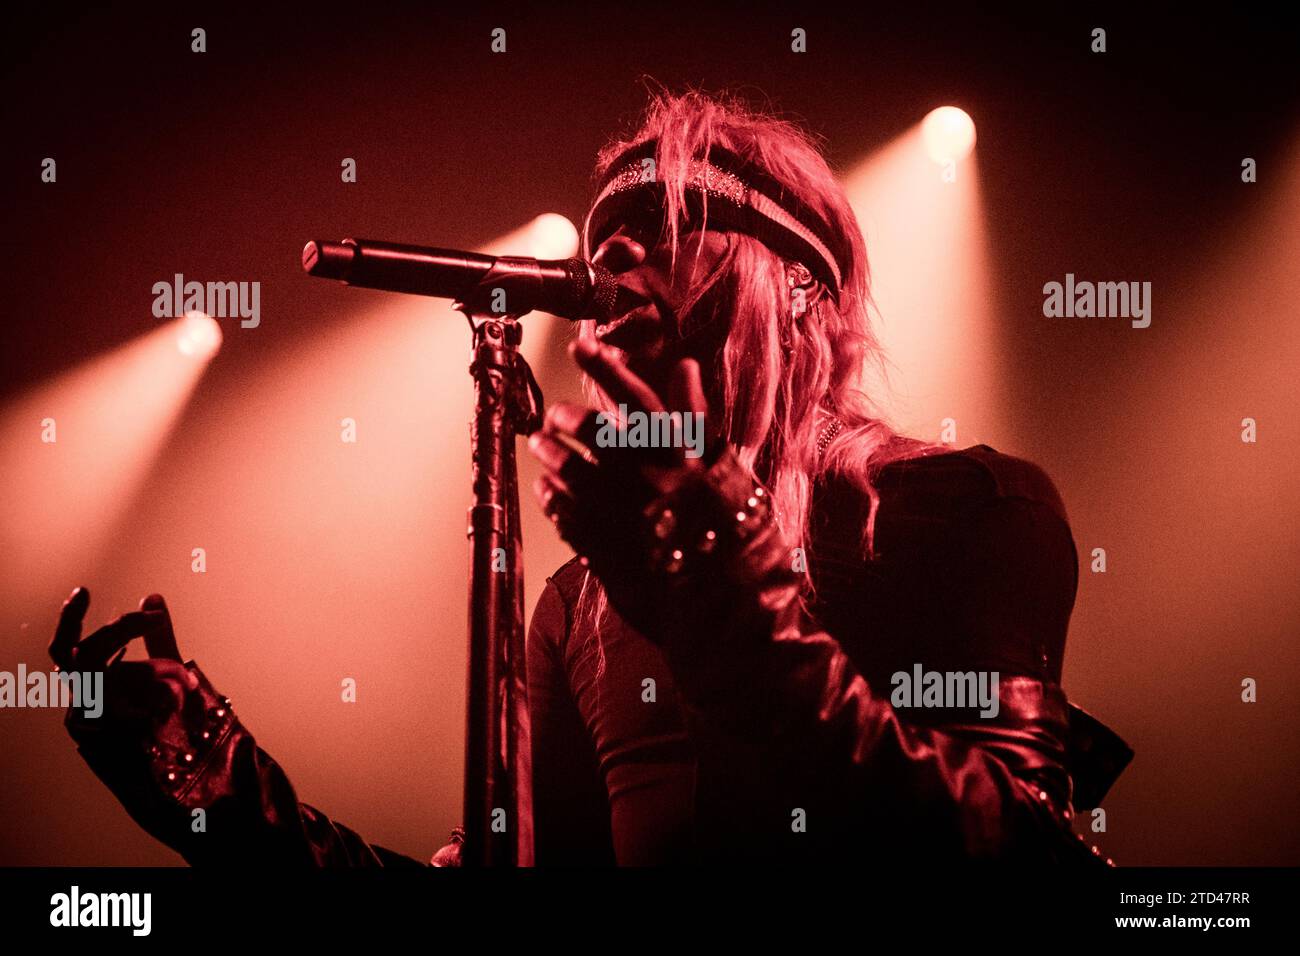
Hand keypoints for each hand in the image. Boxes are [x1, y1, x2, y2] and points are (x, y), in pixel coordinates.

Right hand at [49, 588, 196, 741]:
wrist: (187, 770)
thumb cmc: (173, 723)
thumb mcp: (168, 674)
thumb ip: (158, 639)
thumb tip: (152, 597)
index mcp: (92, 687)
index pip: (66, 649)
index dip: (69, 621)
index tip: (83, 592)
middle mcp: (84, 705)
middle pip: (85, 656)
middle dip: (121, 632)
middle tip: (154, 619)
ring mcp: (94, 725)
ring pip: (116, 676)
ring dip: (155, 672)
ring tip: (183, 683)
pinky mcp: (113, 740)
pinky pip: (137, 701)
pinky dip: (161, 697)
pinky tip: (175, 706)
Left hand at [527, 337, 714, 631]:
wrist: (734, 615)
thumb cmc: (742, 539)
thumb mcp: (732, 473)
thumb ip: (698, 419)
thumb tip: (683, 367)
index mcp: (685, 457)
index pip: (639, 398)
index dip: (607, 368)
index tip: (582, 346)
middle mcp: (650, 480)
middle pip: (596, 434)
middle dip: (567, 418)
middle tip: (553, 414)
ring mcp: (625, 517)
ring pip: (573, 473)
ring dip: (551, 456)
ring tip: (540, 446)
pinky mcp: (606, 553)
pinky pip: (566, 517)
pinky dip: (552, 499)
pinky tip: (544, 490)